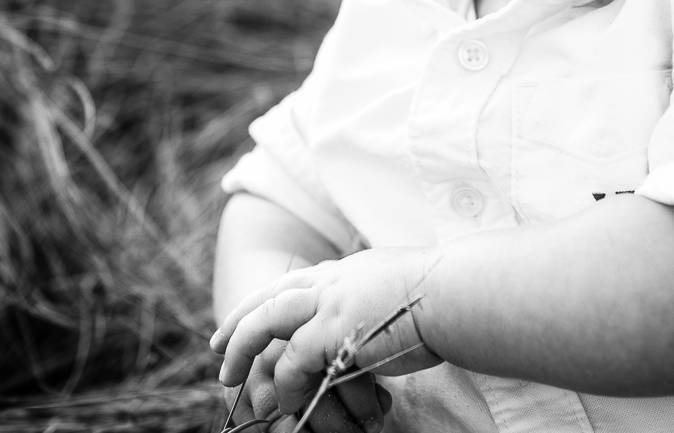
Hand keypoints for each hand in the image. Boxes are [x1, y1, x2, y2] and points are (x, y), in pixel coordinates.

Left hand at [212, 248, 444, 429]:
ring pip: (266, 323)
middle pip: (268, 297)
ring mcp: (329, 304)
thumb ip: (377, 295)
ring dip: (243, 350)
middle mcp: (332, 280)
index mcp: (347, 270)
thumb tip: (379, 308)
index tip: (247, 313)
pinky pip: (291, 362)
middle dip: (238, 322)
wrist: (457, 293)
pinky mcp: (333, 332)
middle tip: (216, 348)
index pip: (294, 281)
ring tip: (229, 378)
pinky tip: (283, 402)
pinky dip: (282, 384)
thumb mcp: (402, 284)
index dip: (265, 300)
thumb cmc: (446, 295)